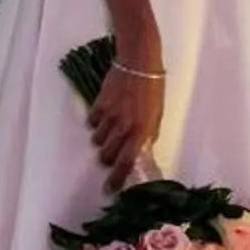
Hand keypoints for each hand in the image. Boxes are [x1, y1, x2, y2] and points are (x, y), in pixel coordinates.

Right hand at [86, 60, 162, 193]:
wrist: (139, 61)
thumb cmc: (152, 87)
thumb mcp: (157, 114)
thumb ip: (148, 133)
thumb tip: (141, 149)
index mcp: (142, 131)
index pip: (127, 162)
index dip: (117, 178)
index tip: (111, 188)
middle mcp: (124, 126)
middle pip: (107, 155)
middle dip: (108, 157)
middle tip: (112, 152)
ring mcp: (110, 115)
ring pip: (97, 141)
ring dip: (103, 139)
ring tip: (111, 128)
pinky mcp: (99, 104)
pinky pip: (92, 122)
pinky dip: (96, 122)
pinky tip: (105, 113)